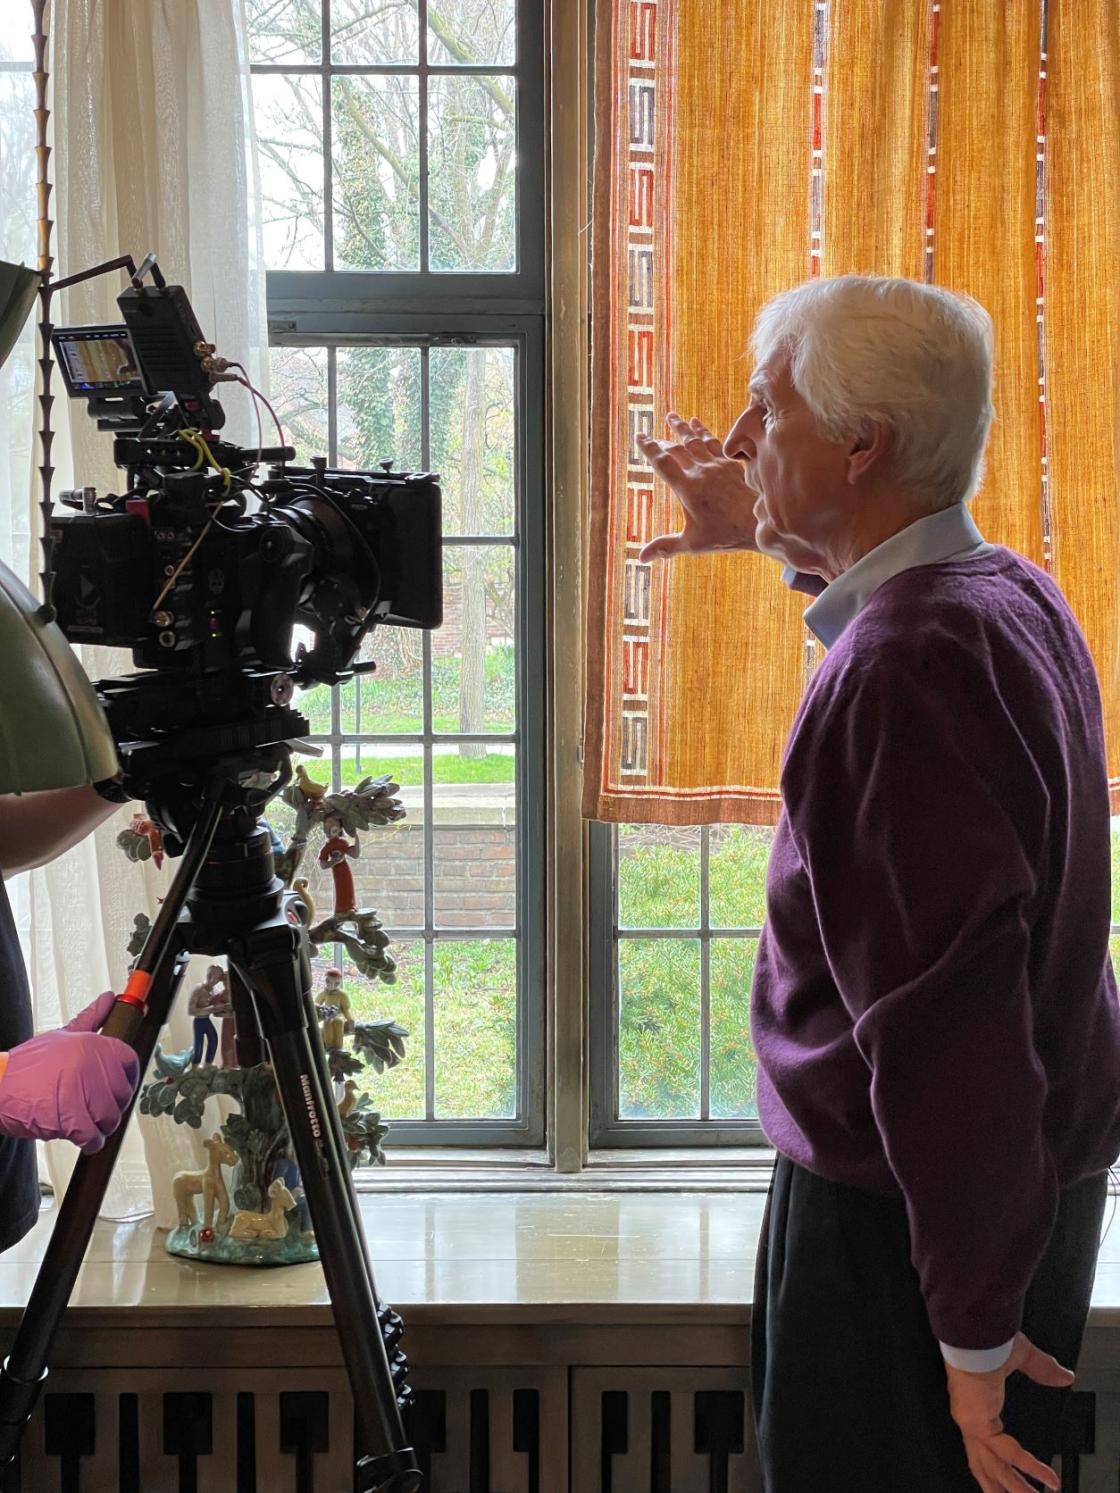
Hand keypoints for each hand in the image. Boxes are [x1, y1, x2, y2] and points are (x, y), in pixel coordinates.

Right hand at [0, 992, 139, 1153]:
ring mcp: (79, 1091)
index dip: (128, 1076)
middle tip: (98, 1108)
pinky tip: (83, 1137)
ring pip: (109, 1116)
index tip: (121, 1085)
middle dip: (113, 1105)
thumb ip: (90, 1019)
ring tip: (89, 1123)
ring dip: (102, 1125)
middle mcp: (88, 1065)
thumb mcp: (60, 1036)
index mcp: (90, 1044)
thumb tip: (109, 999)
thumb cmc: (26, 1067)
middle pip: (122, 1093)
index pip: (129, 1060)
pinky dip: (90, 1141)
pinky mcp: (68, 1117)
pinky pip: (92, 1135)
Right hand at [635, 413, 759, 559]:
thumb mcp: (692, 544)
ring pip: (694, 441)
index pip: (662, 462)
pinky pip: (714, 442)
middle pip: (676, 449)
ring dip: (682, 428)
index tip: (639, 436)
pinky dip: (703, 431)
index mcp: (687, 489)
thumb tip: (640, 558)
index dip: (648, 448)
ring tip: (672, 416)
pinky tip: (697, 423)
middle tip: (650, 434)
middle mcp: (700, 472)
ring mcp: (717, 465)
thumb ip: (665, 547)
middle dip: (662, 441)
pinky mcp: (731, 463)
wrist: (759, 523)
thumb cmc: (726, 535)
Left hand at [944, 1331, 1073, 1491]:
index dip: (1000, 1460)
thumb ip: (1041, 1369)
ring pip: (994, 1466)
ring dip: (1015, 1486)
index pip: (986, 1442)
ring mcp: (972, 1422)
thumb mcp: (1019, 1357)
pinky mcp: (978, 1423)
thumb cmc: (984, 1338)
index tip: (1013, 1473)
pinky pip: (1007, 1452)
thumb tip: (1062, 1376)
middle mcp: (970, 1418)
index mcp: (974, 1405)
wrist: (971, 1332)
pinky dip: (1028, 1465)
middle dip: (1002, 1486)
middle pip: (985, 1464)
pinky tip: (1045, 1477)